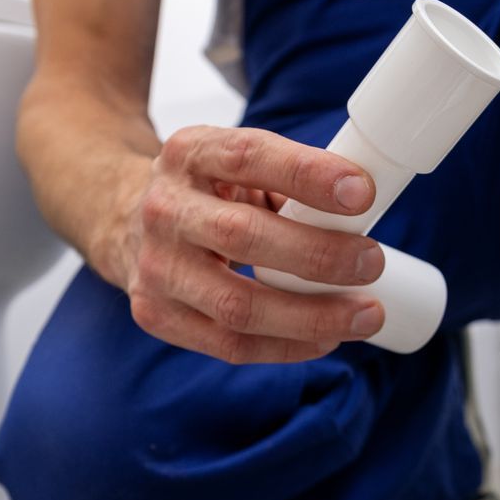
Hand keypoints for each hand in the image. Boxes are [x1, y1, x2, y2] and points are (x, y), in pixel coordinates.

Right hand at [106, 125, 386, 362]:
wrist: (127, 221)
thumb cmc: (208, 191)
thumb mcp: (234, 162)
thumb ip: (288, 177)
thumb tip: (363, 207)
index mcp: (190, 153)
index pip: (248, 157)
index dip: (307, 175)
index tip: (362, 194)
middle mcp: (164, 209)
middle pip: (243, 237)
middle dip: (318, 256)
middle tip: (372, 262)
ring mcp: (156, 268)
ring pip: (238, 305)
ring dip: (311, 315)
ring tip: (364, 316)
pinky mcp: (156, 315)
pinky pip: (229, 345)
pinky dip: (286, 347)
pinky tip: (325, 340)